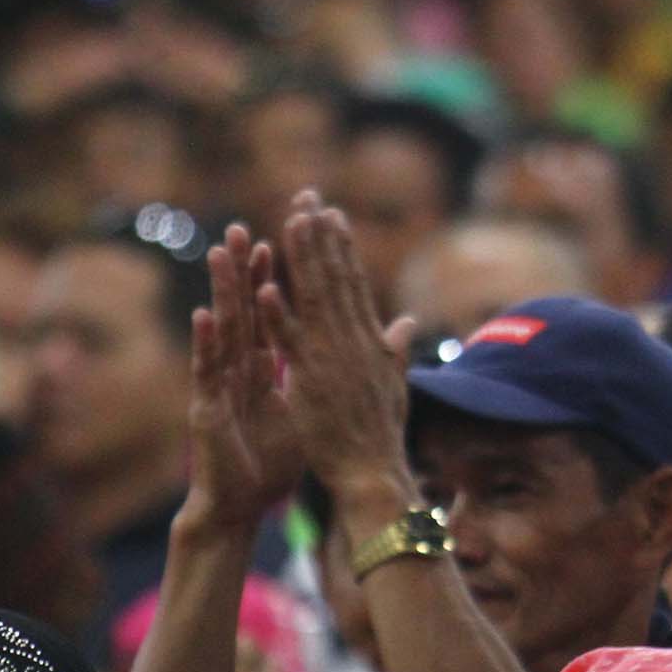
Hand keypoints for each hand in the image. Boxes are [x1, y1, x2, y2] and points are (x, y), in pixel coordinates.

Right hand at [186, 223, 305, 534]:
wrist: (238, 508)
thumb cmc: (265, 466)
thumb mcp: (297, 416)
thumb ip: (309, 384)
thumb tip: (329, 361)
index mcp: (259, 372)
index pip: (267, 317)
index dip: (272, 281)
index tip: (283, 241)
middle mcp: (235, 372)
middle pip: (240, 313)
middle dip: (242, 272)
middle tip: (242, 229)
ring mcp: (218, 388)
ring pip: (220, 333)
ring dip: (220, 293)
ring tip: (220, 254)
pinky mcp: (206, 410)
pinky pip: (206, 373)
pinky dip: (205, 344)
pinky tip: (203, 315)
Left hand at [261, 194, 420, 507]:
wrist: (371, 472)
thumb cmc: (380, 434)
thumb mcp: (394, 384)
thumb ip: (395, 347)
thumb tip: (406, 322)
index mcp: (367, 341)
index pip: (352, 283)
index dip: (341, 247)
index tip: (331, 214)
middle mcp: (352, 342)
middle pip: (333, 279)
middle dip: (320, 237)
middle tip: (307, 199)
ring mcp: (331, 359)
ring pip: (313, 299)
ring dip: (302, 260)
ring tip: (292, 222)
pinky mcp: (310, 381)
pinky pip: (289, 343)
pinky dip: (278, 316)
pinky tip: (265, 287)